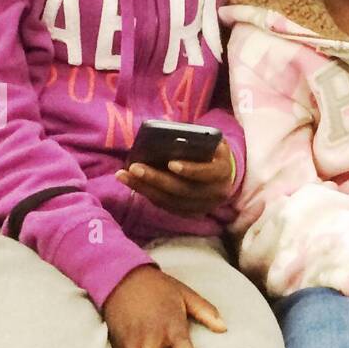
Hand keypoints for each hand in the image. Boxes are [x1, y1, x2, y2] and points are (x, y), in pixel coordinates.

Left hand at [115, 141, 235, 216]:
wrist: (224, 173)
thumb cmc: (212, 150)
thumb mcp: (210, 140)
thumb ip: (195, 139)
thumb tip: (167, 134)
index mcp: (223, 172)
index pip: (207, 173)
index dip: (190, 170)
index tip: (170, 163)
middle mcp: (215, 193)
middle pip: (183, 190)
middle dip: (156, 179)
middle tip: (134, 168)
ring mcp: (203, 207)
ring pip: (171, 201)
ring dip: (145, 189)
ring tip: (124, 176)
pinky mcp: (191, 213)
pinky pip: (167, 207)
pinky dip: (149, 195)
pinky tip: (133, 184)